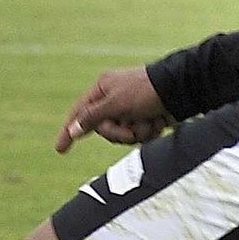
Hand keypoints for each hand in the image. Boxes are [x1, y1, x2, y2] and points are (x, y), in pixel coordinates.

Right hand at [56, 67, 171, 153]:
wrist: (179, 90)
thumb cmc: (144, 91)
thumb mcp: (115, 103)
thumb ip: (92, 117)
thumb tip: (73, 130)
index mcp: (102, 89)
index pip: (79, 113)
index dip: (69, 131)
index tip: (59, 150)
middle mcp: (114, 99)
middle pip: (105, 130)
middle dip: (120, 133)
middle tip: (132, 130)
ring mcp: (130, 110)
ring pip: (124, 135)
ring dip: (138, 132)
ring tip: (150, 121)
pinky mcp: (145, 118)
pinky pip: (139, 135)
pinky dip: (149, 132)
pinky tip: (158, 122)